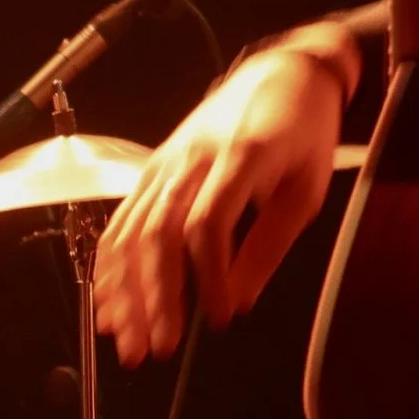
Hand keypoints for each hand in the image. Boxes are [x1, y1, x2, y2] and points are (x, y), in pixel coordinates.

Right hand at [93, 40, 347, 364]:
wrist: (283, 70)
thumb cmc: (304, 128)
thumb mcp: (308, 184)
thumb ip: (272, 243)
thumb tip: (239, 300)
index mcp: (242, 154)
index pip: (209, 220)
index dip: (208, 276)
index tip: (218, 317)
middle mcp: (195, 155)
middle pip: (161, 229)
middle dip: (154, 295)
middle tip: (159, 348)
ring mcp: (169, 157)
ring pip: (133, 226)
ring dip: (125, 290)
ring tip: (128, 341)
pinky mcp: (154, 163)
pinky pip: (123, 215)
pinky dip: (111, 263)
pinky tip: (110, 303)